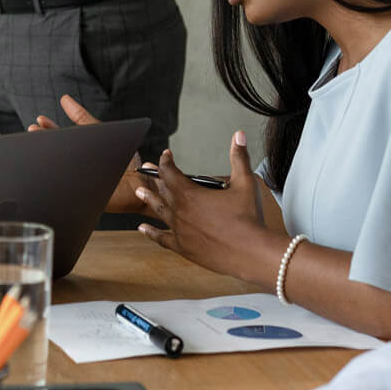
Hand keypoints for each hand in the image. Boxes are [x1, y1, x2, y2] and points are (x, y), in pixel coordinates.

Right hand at [30, 96, 146, 212]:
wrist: (142, 184)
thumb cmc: (124, 160)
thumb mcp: (102, 132)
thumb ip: (83, 118)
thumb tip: (64, 99)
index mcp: (79, 152)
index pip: (59, 138)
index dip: (49, 129)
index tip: (39, 119)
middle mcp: (75, 166)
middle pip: (56, 152)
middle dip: (45, 140)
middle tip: (33, 130)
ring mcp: (78, 180)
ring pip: (59, 169)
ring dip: (49, 159)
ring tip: (41, 146)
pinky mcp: (84, 196)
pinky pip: (70, 187)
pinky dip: (62, 178)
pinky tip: (55, 170)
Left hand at [133, 131, 276, 279]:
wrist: (251, 252)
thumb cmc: (249, 218)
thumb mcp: (245, 182)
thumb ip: (239, 157)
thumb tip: (239, 136)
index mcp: (190, 194)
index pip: (170, 172)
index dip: (166, 161)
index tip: (166, 155)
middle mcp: (179, 211)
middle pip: (162, 190)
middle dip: (156, 177)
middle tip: (147, 168)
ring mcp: (179, 230)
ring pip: (159, 211)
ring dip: (149, 199)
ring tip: (139, 192)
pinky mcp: (183, 247)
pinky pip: (161, 239)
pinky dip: (151, 232)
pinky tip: (142, 228)